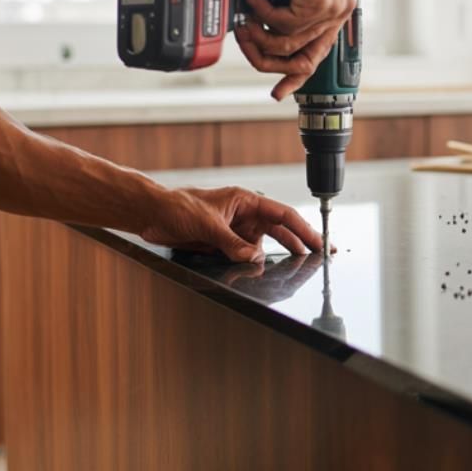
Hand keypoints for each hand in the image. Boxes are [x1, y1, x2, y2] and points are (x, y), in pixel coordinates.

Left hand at [140, 186, 324, 261]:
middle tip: (319, 255)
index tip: (319, 241)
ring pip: (262, 245)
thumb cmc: (176, 206)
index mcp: (245, 201)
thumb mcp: (207, 224)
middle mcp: (244, 215)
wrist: (152, 215)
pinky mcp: (224, 243)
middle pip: (279, 230)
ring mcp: (235, 230)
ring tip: (294, 266)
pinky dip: (253, 263)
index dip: (304, 228)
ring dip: (274, 255)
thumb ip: (232, 243)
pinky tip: (260, 269)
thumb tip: (253, 257)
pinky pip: (245, 255)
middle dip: (299, 242)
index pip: (282, 215)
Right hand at [233, 0, 355, 101]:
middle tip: (244, 43)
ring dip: (259, 32)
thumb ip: (281, 20)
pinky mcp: (320, 2)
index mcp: (335, 8)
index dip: (294, 76)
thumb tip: (267, 50)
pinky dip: (262, 14)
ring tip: (245, 16)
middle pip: (303, 58)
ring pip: (289, 44)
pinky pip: (283, 27)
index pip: (317, 55)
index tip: (277, 91)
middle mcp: (340, 9)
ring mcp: (333, 6)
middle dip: (267, 58)